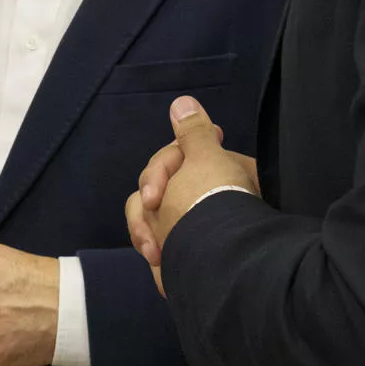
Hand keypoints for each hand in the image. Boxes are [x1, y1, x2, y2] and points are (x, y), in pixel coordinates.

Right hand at [127, 96, 258, 292]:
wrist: (213, 262)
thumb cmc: (210, 203)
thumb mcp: (203, 157)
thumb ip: (193, 131)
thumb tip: (184, 102)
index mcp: (219, 174)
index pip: (178, 154)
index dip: (165, 165)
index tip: (160, 181)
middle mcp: (208, 198)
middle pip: (158, 182)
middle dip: (150, 195)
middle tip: (153, 205)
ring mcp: (191, 224)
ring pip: (147, 212)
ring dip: (145, 227)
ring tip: (153, 249)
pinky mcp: (177, 248)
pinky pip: (151, 237)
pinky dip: (151, 245)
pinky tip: (158, 259)